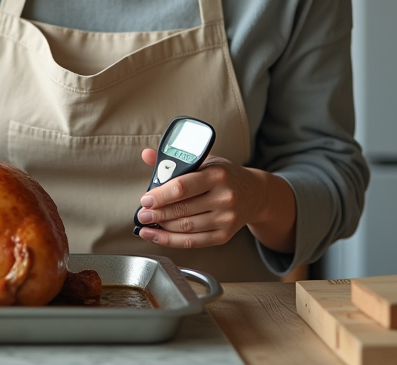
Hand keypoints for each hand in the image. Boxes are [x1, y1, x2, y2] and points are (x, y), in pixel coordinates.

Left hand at [133, 151, 296, 252]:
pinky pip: (194, 242)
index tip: (145, 199)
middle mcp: (224, 197)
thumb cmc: (225, 175)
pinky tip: (157, 236)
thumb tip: (147, 154)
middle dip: (157, 213)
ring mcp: (226, 219)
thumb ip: (175, 159)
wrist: (255, 194)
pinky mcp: (225, 235)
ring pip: (186, 227)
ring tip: (146, 225)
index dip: (161, 195)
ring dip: (162, 228)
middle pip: (183, 209)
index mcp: (217, 175)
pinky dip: (171, 241)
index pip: (183, 187)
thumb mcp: (205, 160)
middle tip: (141, 214)